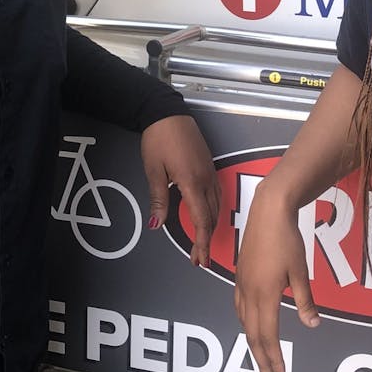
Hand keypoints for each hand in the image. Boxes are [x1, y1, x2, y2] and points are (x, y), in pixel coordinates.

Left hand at [139, 115, 219, 266]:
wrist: (167, 113)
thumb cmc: (159, 139)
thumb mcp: (154, 171)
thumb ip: (158, 200)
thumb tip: (156, 224)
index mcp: (192, 182)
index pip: (201, 220)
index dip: (201, 242)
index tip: (198, 258)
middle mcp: (205, 179)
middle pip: (212, 216)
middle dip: (206, 239)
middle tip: (198, 257)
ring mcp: (210, 171)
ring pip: (217, 205)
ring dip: (211, 225)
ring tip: (203, 241)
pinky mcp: (209, 165)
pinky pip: (217, 193)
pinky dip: (214, 209)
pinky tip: (208, 214)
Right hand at [234, 183, 319, 371]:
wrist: (268, 211)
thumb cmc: (286, 238)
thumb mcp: (300, 271)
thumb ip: (305, 300)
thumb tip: (312, 324)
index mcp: (264, 294)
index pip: (268, 335)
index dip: (273, 358)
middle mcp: (249, 292)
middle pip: (252, 334)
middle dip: (260, 359)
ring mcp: (241, 283)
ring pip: (243, 322)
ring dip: (252, 343)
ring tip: (259, 358)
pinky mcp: (240, 275)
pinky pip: (239, 307)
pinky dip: (245, 323)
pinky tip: (249, 324)